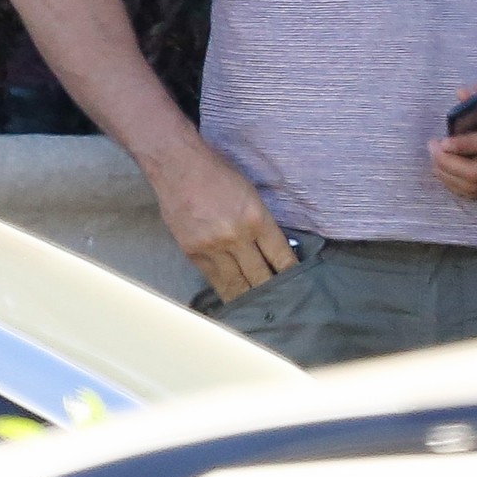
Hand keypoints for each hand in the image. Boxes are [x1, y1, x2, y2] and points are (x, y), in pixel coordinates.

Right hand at [150, 139, 297, 301]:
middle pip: (260, 277)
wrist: (179, 166)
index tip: (297, 284)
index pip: (280, 256)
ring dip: (250, 298)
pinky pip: (214, 280)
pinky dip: (226, 290)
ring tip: (260, 310)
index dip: (290, 273)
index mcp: (256, 218)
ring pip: (236, 285)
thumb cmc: (218, 173)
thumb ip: (261, 222)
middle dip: (272, 292)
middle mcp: (236, 237)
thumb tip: (272, 249)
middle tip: (282, 304)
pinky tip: (235, 298)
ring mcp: (213, 248)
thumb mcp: (250, 193)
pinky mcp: (192, 254)